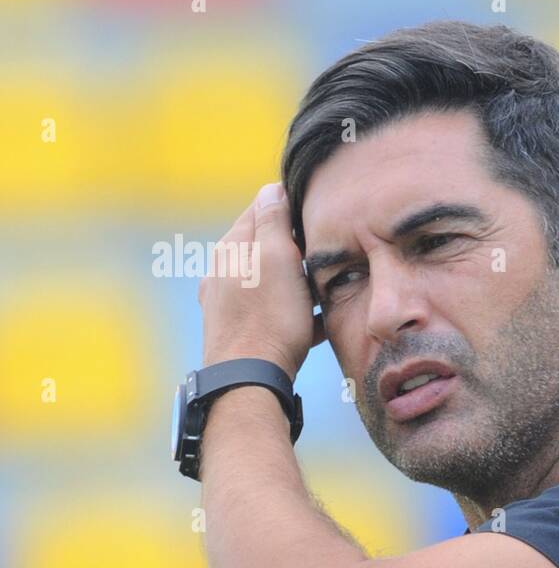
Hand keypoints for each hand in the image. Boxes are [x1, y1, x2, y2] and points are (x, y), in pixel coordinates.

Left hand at [199, 182, 324, 376]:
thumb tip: (270, 189)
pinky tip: (314, 321)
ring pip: (270, 280)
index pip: (259, 209)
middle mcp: (224, 274)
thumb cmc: (269, 317)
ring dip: (296, 280)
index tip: (315, 208)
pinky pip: (272, 311)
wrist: (250, 379)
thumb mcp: (276, 258)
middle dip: (295, 246)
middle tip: (326, 250)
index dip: (288, 205)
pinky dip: (292, 310)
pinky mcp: (242, 331)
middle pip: (265, 247)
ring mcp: (230, 305)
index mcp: (231, 250)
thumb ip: (272, 220)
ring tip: (324, 287)